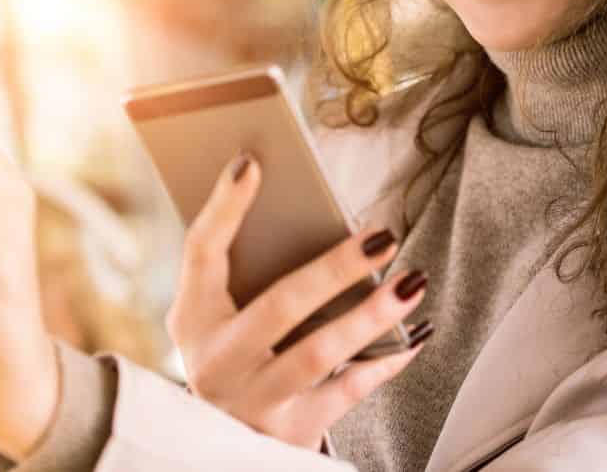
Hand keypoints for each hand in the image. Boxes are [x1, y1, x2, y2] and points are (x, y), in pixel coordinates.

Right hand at [166, 153, 431, 449]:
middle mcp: (215, 361)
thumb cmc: (236, 357)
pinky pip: (347, 393)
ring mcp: (251, 401)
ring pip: (319, 353)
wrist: (217, 447)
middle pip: (279, 305)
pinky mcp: (288, 433)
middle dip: (335, 268)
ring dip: (371, 315)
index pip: (200, 252)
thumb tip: (303, 209)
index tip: (253, 163)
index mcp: (192, 319)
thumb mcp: (220, 319)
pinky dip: (385, 362)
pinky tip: (414, 336)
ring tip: (412, 281)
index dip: (224, 207)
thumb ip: (247, 272)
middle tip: (383, 236)